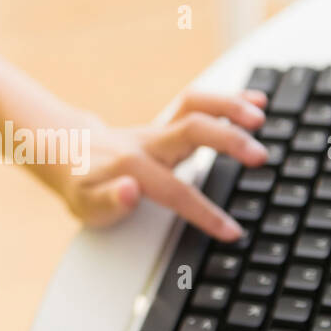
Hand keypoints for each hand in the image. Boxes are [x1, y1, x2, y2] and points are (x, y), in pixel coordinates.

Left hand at [60, 88, 268, 239]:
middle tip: (261, 157)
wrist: (69, 151)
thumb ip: (109, 200)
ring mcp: (160, 129)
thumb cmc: (82, 184)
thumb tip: (130, 190)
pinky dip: (228, 99)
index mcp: (132, 165)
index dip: (205, 212)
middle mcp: (149, 142)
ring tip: (262, 115)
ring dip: (230, 106)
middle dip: (227, 140)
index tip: (231, 230)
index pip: (175, 190)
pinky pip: (199, 104)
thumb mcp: (86, 204)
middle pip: (192, 130)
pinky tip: (257, 101)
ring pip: (196, 106)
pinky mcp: (170, 124)